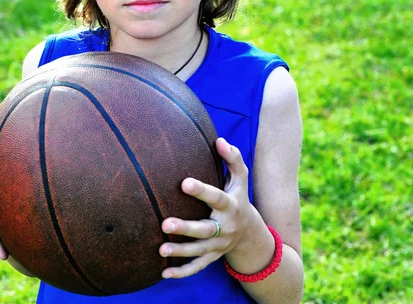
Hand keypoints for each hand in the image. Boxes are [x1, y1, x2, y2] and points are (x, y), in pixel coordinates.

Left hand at [159, 137, 258, 278]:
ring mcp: (218, 245)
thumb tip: (219, 140)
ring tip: (161, 249)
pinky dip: (181, 272)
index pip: (217, 197)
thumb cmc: (239, 198)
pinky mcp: (212, 257)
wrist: (251, 234)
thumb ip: (233, 159)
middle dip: (186, 228)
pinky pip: (197, 268)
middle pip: (205, 229)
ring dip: (180, 252)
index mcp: (231, 205)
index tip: (184, 182)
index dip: (202, 191)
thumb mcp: (240, 179)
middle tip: (165, 223)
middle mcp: (225, 227)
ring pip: (199, 251)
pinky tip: (164, 273)